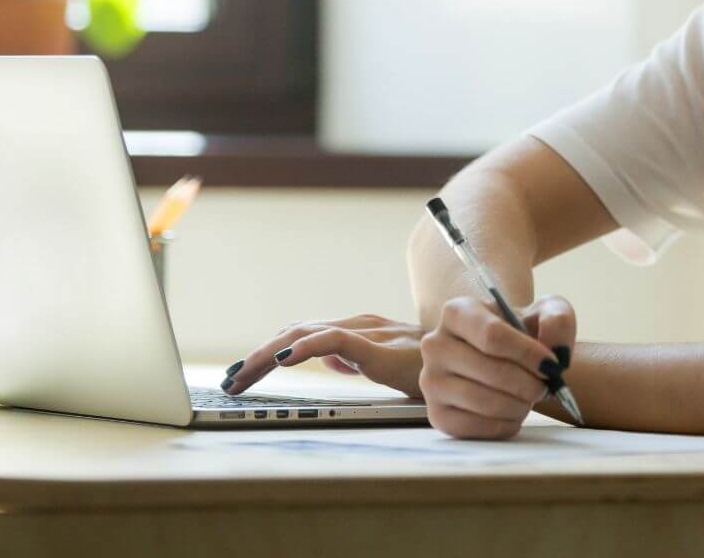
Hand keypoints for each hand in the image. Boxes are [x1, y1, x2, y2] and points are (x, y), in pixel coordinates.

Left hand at [222, 314, 426, 398]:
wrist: (475, 362)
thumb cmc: (434, 366)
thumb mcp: (387, 365)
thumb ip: (357, 358)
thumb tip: (327, 360)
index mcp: (358, 330)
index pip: (302, 334)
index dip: (267, 351)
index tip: (241, 374)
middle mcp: (359, 324)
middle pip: (296, 332)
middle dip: (257, 356)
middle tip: (228, 380)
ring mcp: (370, 332)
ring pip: (307, 333)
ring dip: (268, 353)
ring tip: (241, 374)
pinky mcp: (381, 347)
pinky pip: (337, 340)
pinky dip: (306, 345)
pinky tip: (285, 358)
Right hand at [419, 294, 575, 439]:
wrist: (502, 358)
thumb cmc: (523, 333)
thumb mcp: (546, 313)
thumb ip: (558, 321)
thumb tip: (555, 352)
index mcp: (457, 312)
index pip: (493, 336)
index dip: (528, 354)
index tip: (551, 365)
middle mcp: (435, 344)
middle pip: (490, 371)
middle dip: (528, 383)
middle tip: (546, 387)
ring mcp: (430, 382)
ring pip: (484, 401)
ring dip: (519, 405)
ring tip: (530, 398)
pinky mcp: (436, 415)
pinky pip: (475, 427)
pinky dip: (504, 425)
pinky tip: (514, 412)